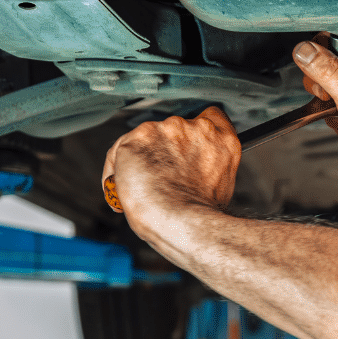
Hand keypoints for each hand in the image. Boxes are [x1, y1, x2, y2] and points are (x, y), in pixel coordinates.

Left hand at [102, 107, 239, 234]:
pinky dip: (116, 170)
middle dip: (165, 151)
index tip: (184, 149)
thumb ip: (208, 165)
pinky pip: (119, 152)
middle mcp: (195, 128)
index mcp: (221, 140)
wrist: (182, 222)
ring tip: (140, 187)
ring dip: (141, 159)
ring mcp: (166, 129)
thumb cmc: (200, 215)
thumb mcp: (220, 186)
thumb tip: (192, 173)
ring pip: (145, 140)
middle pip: (173, 130)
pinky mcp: (138, 137)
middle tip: (161, 178)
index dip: (194, 134)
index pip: (211, 116)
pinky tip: (122, 189)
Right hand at [294, 32, 337, 185]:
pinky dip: (332, 108)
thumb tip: (305, 50)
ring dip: (326, 96)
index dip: (328, 54)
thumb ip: (326, 71)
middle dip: (324, 79)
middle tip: (333, 95)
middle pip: (332, 55)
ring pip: (330, 76)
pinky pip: (335, 94)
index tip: (327, 74)